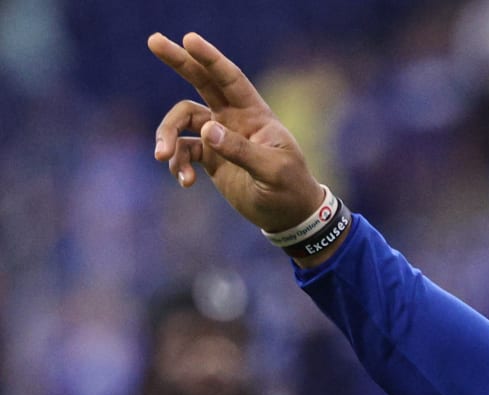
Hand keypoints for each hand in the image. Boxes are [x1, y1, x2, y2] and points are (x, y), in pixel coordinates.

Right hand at [147, 32, 324, 234]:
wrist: (289, 216)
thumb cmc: (289, 188)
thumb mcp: (272, 170)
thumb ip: (241, 150)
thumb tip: (205, 130)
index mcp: (254, 114)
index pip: (230, 79)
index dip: (210, 58)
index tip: (189, 39)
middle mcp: (233, 119)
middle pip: (200, 82)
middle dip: (178, 61)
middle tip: (153, 41)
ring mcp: (219, 136)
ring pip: (182, 121)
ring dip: (167, 136)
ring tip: (162, 158)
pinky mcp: (210, 157)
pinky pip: (182, 152)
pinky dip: (177, 165)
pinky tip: (185, 183)